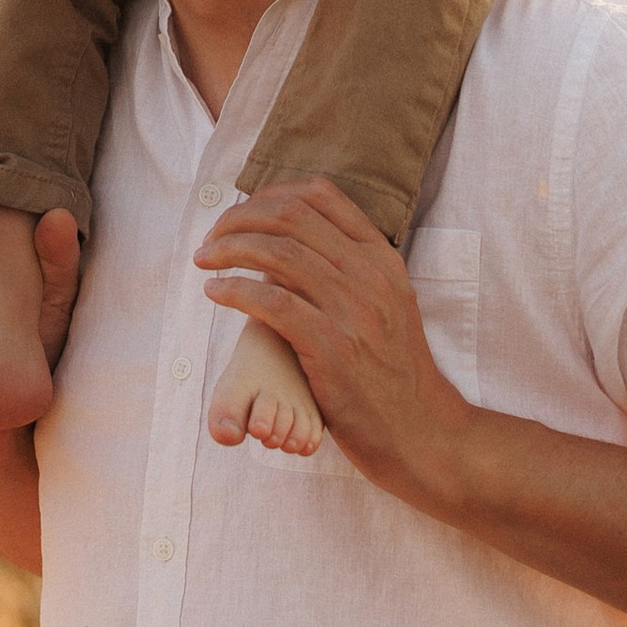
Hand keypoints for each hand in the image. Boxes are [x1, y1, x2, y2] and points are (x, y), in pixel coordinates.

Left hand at [196, 180, 470, 501]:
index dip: (268, 194)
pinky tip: (214, 292)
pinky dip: (234, 290)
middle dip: (238, 219)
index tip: (240, 214)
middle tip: (211, 239)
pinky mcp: (333, 350)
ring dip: (228, 250)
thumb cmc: (391, 371)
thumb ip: (347, 269)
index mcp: (382, 258)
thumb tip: (287, 240)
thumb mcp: (385, 304)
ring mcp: (354, 312)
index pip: (320, 195)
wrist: (421, 432)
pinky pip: (272, 304)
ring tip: (204, 260)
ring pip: (277, 254)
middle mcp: (370, 277)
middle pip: (290, 217)